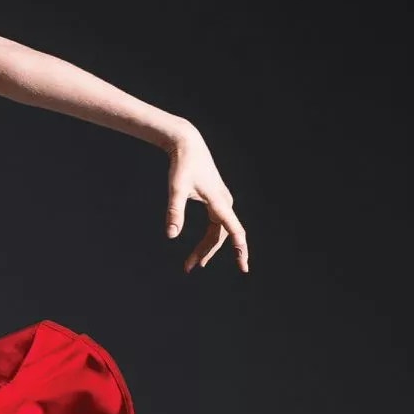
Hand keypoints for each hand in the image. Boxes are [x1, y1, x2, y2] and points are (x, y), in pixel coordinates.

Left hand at [165, 126, 248, 273]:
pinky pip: (216, 225)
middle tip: (189, 268)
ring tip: (191, 264)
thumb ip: (174, 212)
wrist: (188, 145)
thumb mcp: (175, 189)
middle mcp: (224, 203)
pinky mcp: (216, 200)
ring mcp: (222, 202)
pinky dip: (207, 238)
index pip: (234, 231)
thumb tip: (171, 235)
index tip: (243, 266)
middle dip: (206, 253)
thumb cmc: (182, 166)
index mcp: (219, 202)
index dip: (240, 250)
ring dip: (205, 248)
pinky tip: (199, 249)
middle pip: (220, 236)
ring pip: (217, 232)